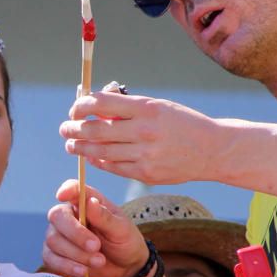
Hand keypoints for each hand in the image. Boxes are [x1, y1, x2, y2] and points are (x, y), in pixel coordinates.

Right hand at [42, 180, 146, 276]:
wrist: (126, 269)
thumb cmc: (125, 242)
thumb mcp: (122, 229)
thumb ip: (105, 217)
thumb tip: (90, 203)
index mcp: (88, 203)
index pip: (72, 189)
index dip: (66, 190)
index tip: (63, 195)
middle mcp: (71, 216)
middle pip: (57, 216)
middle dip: (75, 234)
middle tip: (96, 246)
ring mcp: (61, 235)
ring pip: (53, 240)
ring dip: (76, 254)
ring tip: (99, 261)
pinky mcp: (56, 255)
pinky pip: (50, 258)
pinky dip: (66, 266)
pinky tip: (82, 271)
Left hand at [60, 91, 220, 183]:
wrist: (212, 150)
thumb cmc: (182, 123)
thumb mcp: (158, 106)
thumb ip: (128, 107)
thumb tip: (95, 108)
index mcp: (147, 108)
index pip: (102, 103)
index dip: (82, 106)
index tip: (75, 109)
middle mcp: (145, 131)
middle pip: (96, 129)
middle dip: (74, 129)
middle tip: (65, 128)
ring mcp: (145, 154)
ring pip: (101, 151)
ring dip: (80, 147)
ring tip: (71, 144)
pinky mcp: (147, 174)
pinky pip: (114, 167)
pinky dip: (98, 160)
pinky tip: (90, 156)